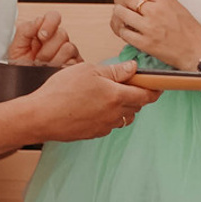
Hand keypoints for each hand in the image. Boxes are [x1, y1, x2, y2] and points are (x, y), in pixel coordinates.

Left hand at [9, 11, 77, 66]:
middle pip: (62, 34)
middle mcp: (58, 40)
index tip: (40, 36)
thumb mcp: (16, 46)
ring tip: (44, 67)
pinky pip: (74, 63)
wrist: (23, 85)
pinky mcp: (74, 66)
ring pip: (69, 48)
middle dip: (47, 49)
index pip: (54, 17)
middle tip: (38, 59)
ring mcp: (68, 53)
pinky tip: (53, 72)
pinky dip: (61, 69)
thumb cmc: (19, 67)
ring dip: (54, 60)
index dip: (49, 24)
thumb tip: (39, 20)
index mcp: (45, 31)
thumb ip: (26, 29)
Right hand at [29, 61, 151, 141]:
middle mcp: (114, 115)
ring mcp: (104, 126)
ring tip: (112, 93)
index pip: (145, 95)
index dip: (155, 90)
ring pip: (124, 117)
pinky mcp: (93, 133)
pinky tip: (96, 105)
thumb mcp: (89, 70)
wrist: (41, 116)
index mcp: (116, 96)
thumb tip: (133, 68)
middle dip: (139, 95)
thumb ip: (115, 71)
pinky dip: (110, 115)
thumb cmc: (61, 91)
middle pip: (137, 106)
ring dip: (125, 106)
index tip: (159, 85)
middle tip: (132, 83)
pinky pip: (110, 124)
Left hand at [113, 0, 200, 69]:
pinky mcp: (144, 43)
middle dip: (126, 1)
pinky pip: (124, 32)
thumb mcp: (176, 5)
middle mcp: (155, 11)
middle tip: (128, 7)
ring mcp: (148, 27)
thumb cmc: (190, 29)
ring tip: (124, 17)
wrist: (197, 51)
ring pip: (121, 13)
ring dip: (121, 14)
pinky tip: (129, 31)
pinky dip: (124, 31)